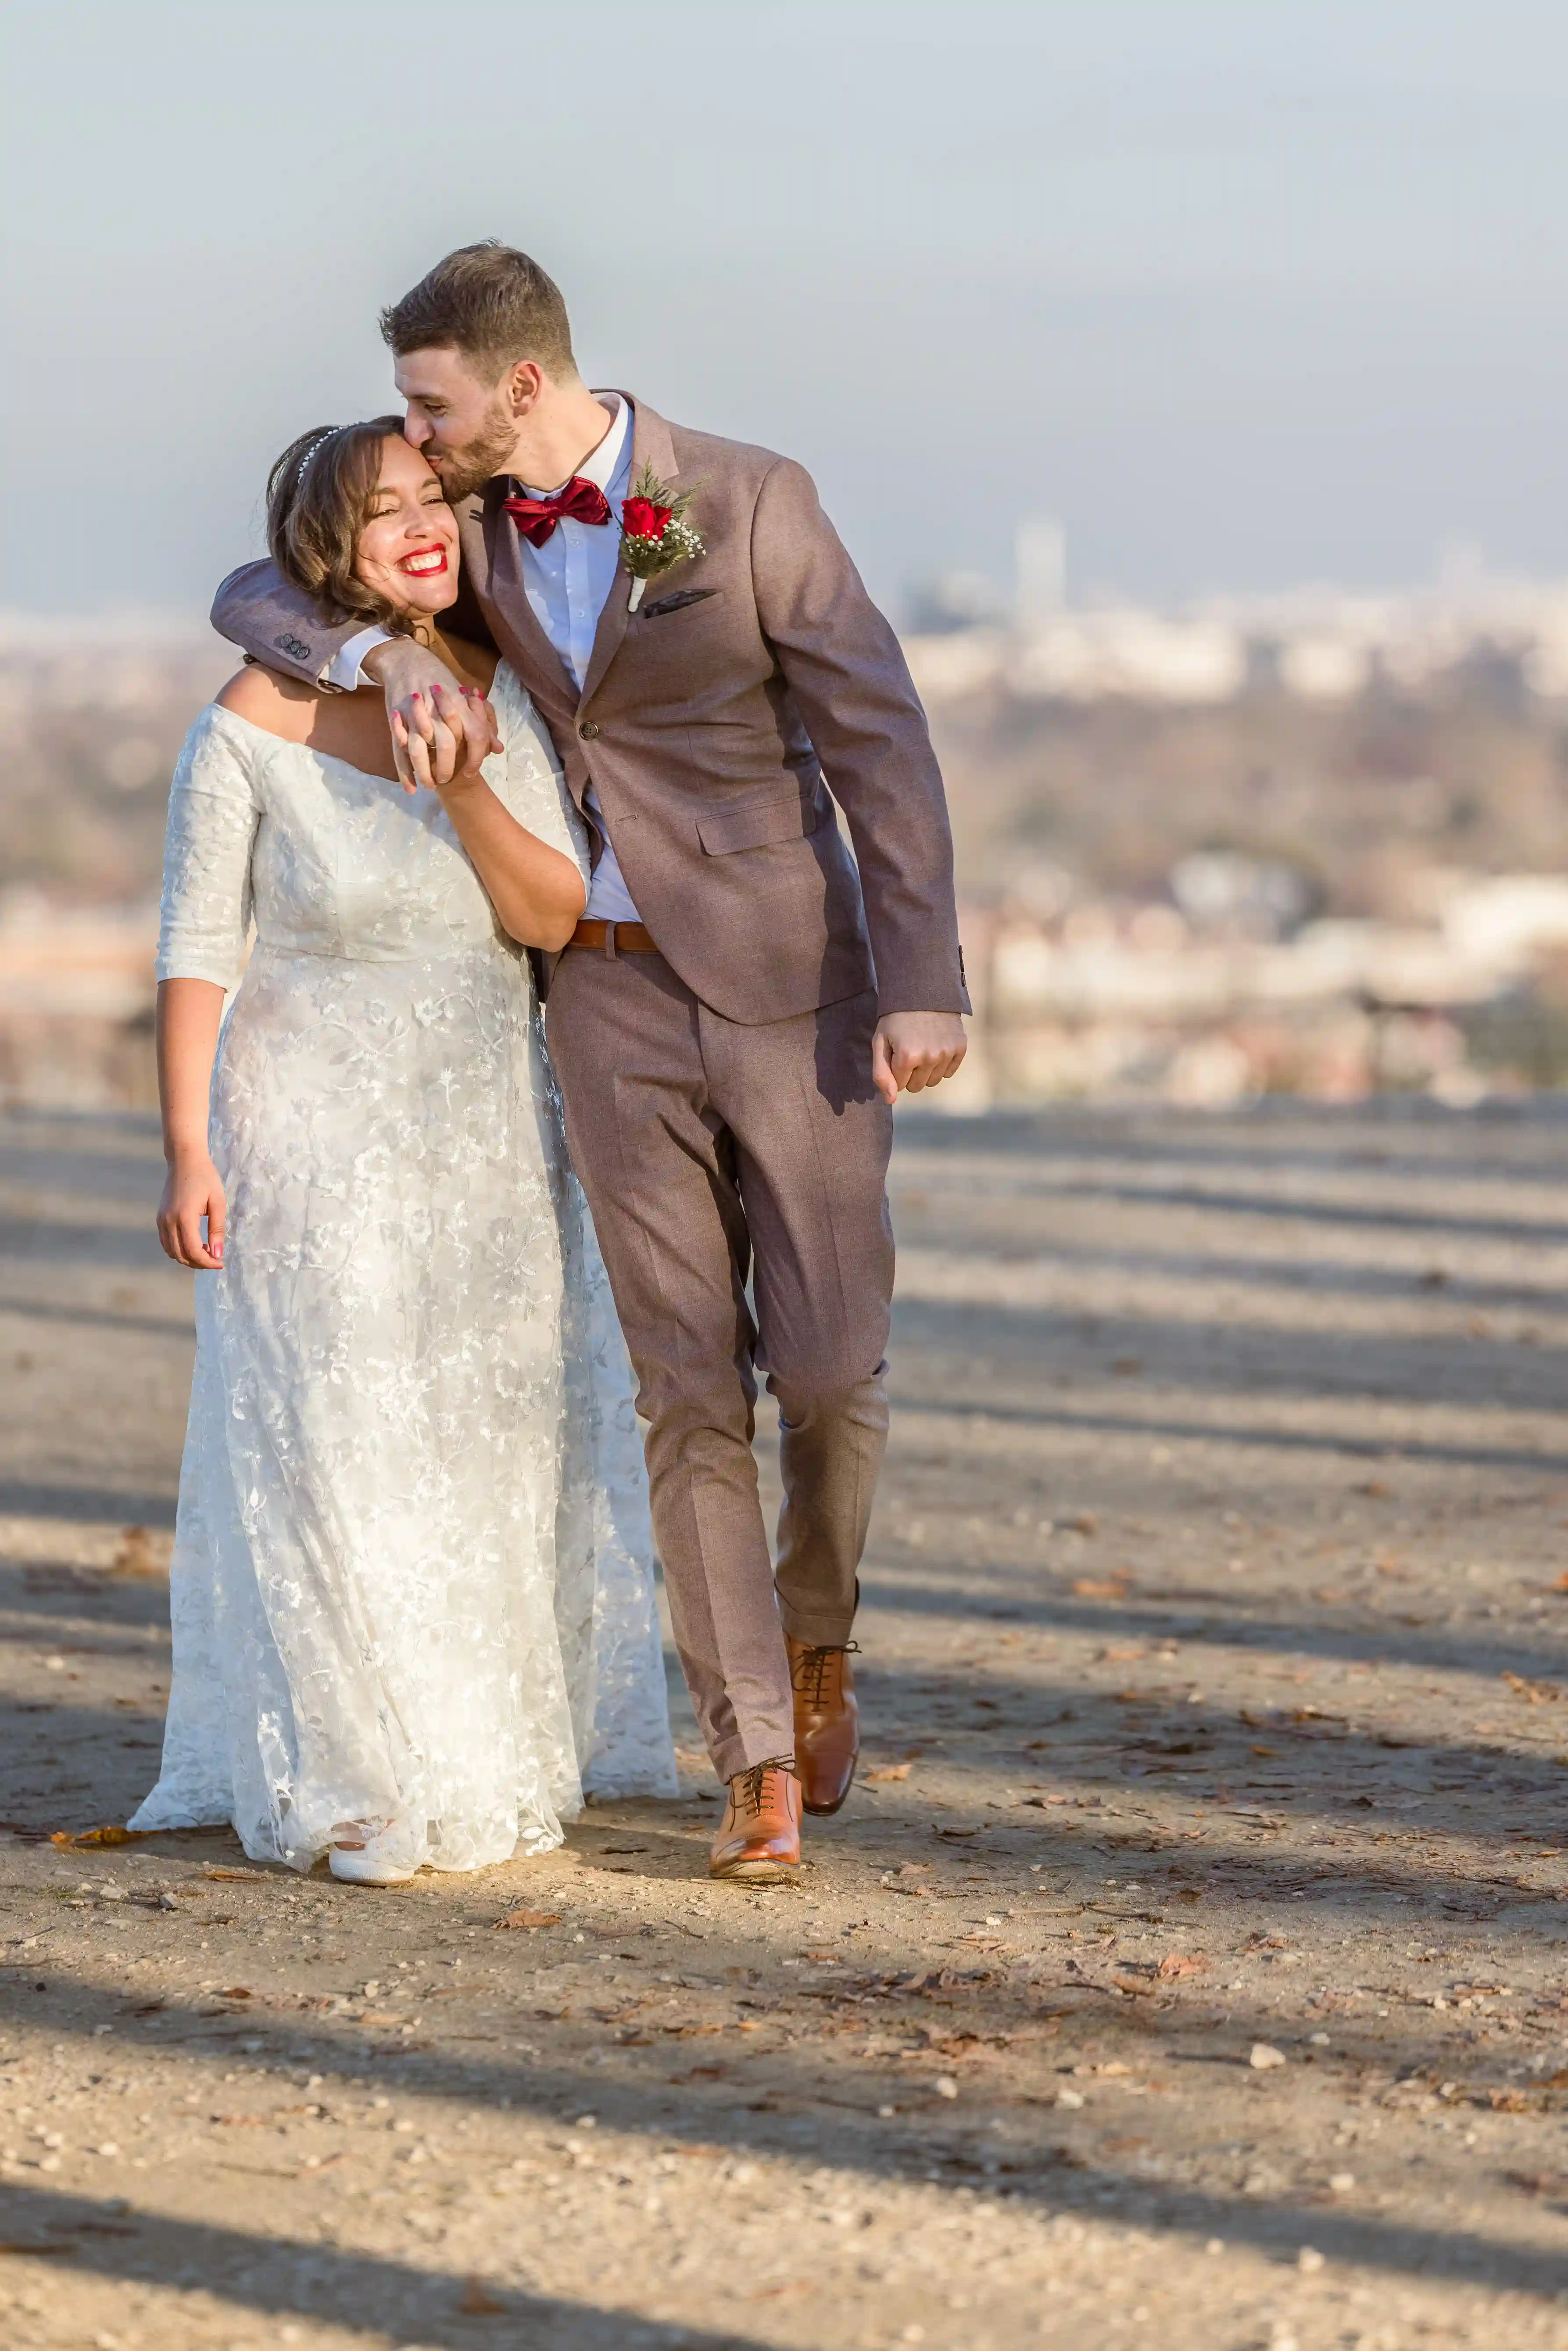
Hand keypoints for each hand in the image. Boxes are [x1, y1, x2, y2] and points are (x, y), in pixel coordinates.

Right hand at [157, 1155, 225, 1270]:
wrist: (184, 1160)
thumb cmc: (205, 1178)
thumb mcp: (218, 1202)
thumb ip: (217, 1229)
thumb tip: (217, 1254)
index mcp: (184, 1216)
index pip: (193, 1250)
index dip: (207, 1262)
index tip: (220, 1263)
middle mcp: (168, 1221)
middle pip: (181, 1255)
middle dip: (199, 1263)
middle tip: (215, 1259)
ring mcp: (161, 1220)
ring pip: (172, 1252)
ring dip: (188, 1258)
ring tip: (206, 1252)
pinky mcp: (159, 1218)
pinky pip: (166, 1242)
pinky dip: (179, 1250)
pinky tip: (194, 1245)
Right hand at [392, 686, 498, 797]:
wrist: (405, 659)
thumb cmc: (439, 681)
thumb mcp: (463, 698)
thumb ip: (482, 724)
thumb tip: (497, 749)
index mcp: (458, 703)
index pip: (475, 734)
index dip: (476, 757)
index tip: (470, 772)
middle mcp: (437, 709)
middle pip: (446, 744)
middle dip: (447, 768)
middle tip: (448, 779)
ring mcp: (414, 715)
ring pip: (419, 750)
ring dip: (425, 773)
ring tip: (430, 785)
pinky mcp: (395, 720)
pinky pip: (398, 750)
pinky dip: (404, 773)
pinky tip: (411, 789)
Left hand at [871, 1012, 967, 1107]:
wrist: (924, 991)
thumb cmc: (896, 1018)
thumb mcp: (880, 1042)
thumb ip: (881, 1074)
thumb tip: (891, 1100)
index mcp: (907, 1057)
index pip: (900, 1085)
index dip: (896, 1069)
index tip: (896, 1051)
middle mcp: (930, 1057)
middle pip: (917, 1086)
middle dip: (910, 1073)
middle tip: (908, 1048)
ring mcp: (947, 1053)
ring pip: (933, 1081)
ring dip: (926, 1070)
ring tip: (922, 1047)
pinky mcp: (960, 1047)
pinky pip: (949, 1072)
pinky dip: (941, 1064)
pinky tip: (935, 1046)